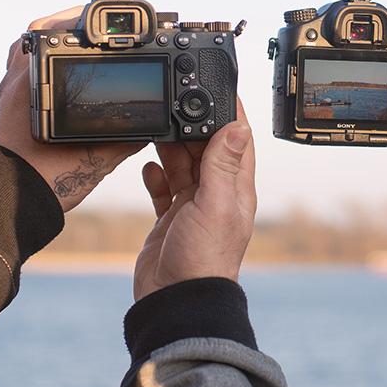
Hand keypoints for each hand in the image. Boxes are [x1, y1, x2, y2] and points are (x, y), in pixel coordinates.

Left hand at [0, 6, 144, 212]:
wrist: (8, 205)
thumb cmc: (42, 182)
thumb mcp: (93, 157)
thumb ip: (123, 138)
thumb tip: (149, 129)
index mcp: (35, 83)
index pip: (58, 34)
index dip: (84, 21)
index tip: (107, 21)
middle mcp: (17, 80)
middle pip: (40, 31)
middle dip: (69, 24)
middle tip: (95, 24)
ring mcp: (8, 90)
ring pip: (27, 47)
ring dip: (51, 40)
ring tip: (79, 40)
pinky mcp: (6, 104)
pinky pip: (22, 68)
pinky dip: (41, 62)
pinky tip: (61, 71)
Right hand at [133, 99, 255, 301]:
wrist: (176, 300)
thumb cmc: (203, 259)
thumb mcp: (216, 204)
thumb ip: (223, 165)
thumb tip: (239, 126)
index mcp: (236, 190)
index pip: (237, 141)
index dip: (230, 113)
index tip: (219, 86)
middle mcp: (217, 196)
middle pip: (206, 149)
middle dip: (192, 125)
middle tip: (175, 102)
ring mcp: (193, 208)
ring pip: (183, 165)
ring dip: (171, 146)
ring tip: (157, 125)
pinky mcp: (170, 220)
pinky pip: (163, 189)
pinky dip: (156, 175)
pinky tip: (147, 165)